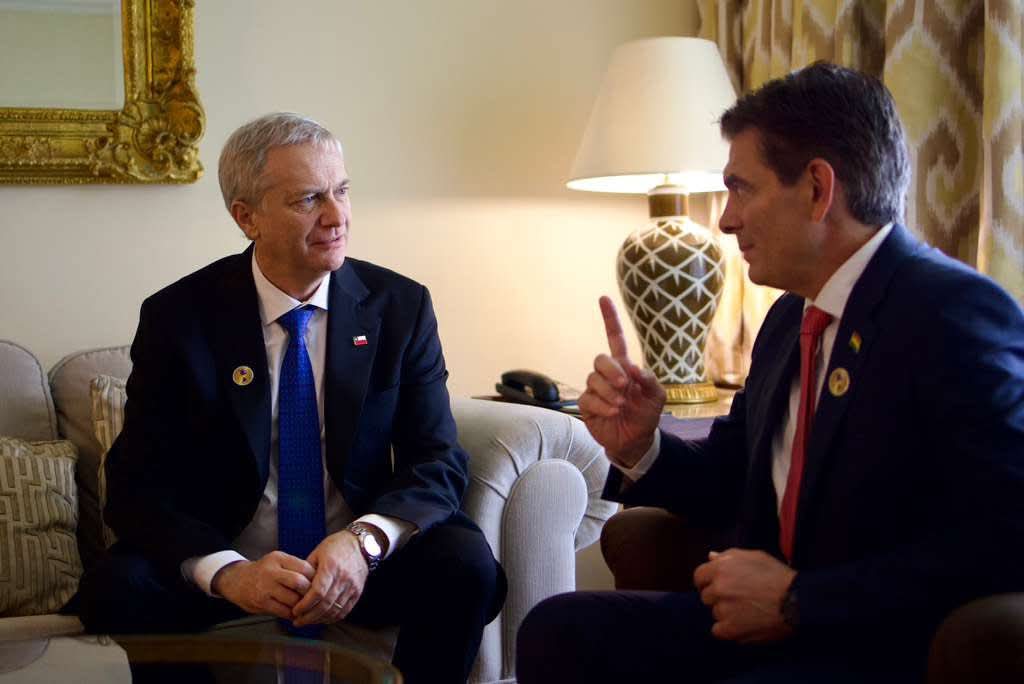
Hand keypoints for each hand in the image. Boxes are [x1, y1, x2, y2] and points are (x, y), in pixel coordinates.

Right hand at [212, 551, 314, 619]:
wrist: (237, 581)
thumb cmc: (264, 572)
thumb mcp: (278, 562)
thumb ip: (295, 567)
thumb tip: (319, 579)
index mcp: (278, 558)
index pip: (304, 567)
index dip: (315, 578)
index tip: (319, 584)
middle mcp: (271, 571)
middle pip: (299, 583)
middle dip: (309, 592)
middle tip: (313, 597)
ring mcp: (265, 587)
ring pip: (292, 599)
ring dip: (301, 605)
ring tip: (304, 606)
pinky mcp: (261, 602)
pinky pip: (283, 611)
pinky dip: (292, 614)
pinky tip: (294, 613)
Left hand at [291, 531, 368, 626]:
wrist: (361, 545)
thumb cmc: (336, 546)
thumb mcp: (318, 552)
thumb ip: (307, 571)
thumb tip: (294, 588)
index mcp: (331, 566)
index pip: (318, 592)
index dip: (305, 604)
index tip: (295, 610)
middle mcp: (343, 578)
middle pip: (325, 604)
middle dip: (309, 616)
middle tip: (298, 621)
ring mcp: (352, 586)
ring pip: (335, 610)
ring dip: (319, 619)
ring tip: (307, 621)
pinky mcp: (357, 592)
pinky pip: (344, 610)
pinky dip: (332, 618)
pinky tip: (322, 619)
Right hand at [578, 296, 665, 467]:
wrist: (636, 441)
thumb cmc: (646, 415)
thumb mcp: (657, 397)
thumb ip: (649, 380)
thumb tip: (633, 368)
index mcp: (625, 367)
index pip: (615, 338)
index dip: (610, 319)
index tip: (603, 299)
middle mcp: (608, 375)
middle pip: (599, 358)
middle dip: (611, 370)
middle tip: (624, 385)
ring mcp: (595, 390)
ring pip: (593, 379)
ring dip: (608, 391)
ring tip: (620, 405)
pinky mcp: (587, 405)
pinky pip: (588, 398)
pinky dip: (602, 405)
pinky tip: (612, 412)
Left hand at [693, 548, 795, 642]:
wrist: (796, 600)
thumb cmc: (777, 575)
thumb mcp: (754, 557)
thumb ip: (728, 556)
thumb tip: (710, 556)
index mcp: (721, 568)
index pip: (699, 576)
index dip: (707, 582)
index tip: (716, 587)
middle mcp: (718, 588)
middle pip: (706, 596)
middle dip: (719, 597)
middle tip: (738, 599)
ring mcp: (723, 609)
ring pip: (715, 613)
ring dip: (726, 613)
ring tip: (747, 611)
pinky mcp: (731, 629)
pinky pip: (718, 631)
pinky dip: (729, 630)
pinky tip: (743, 624)